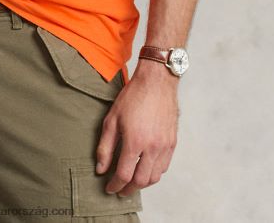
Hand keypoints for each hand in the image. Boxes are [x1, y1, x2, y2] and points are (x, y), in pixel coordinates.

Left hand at [95, 60, 179, 196]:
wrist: (156, 82)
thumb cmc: (133, 97)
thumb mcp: (112, 119)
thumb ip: (105, 147)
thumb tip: (101, 168)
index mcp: (135, 141)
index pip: (124, 174)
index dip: (115, 185)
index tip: (109, 188)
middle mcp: (152, 147)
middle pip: (141, 181)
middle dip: (128, 189)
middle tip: (119, 189)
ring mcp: (165, 146)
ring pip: (154, 177)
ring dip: (142, 183)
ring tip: (131, 181)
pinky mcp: (172, 143)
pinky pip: (164, 167)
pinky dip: (154, 173)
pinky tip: (145, 170)